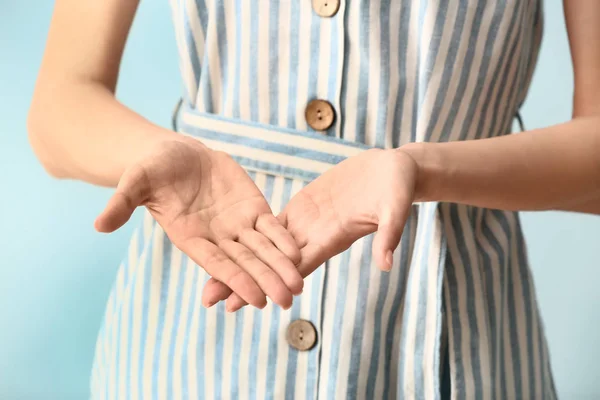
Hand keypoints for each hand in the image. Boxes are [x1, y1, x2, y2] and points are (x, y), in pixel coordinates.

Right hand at [94, 135, 302, 309]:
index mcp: (191, 238)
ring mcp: (237, 224)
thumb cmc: (152, 169)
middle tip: (288, 300)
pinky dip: (283, 239)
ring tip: (300, 284)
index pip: (218, 265)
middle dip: (267, 280)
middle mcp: (217, 237)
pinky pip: (271, 226)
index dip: (237, 280)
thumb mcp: (136, 181)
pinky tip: (299, 253)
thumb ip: (122, 204)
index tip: (257, 299)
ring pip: (263, 248)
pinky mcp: (251, 208)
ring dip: (280, 266)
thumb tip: (98, 225)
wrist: (176, 154)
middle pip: (246, 262)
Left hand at [202, 148, 418, 310]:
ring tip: (209, 273)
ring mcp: (306, 221)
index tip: (237, 305)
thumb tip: (386, 264)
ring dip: (240, 258)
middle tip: (208, 298)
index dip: (264, 286)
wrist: (392, 170)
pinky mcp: (303, 205)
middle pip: (271, 264)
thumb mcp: (395, 208)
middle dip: (241, 280)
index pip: (292, 270)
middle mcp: (314, 236)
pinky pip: (272, 221)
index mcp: (332, 239)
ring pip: (265, 245)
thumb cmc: (397, 188)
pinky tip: (230, 236)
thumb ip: (389, 233)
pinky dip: (251, 231)